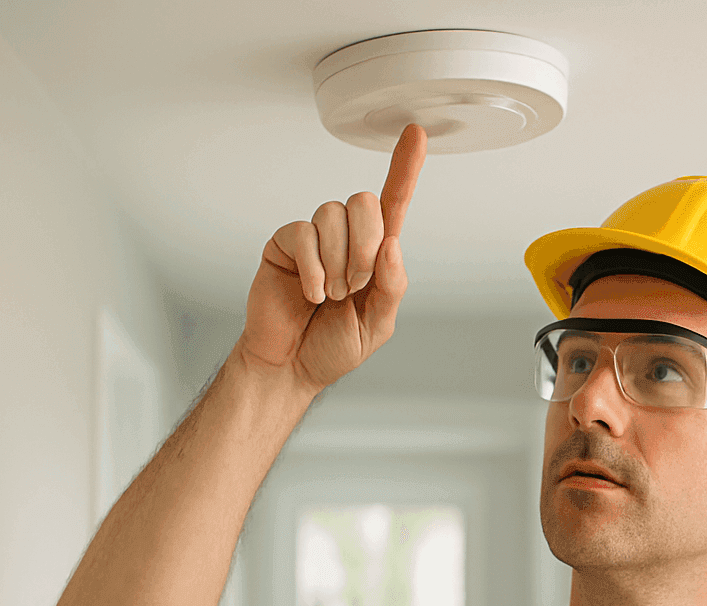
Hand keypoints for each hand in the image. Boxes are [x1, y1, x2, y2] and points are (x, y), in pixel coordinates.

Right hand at [236, 124, 427, 392]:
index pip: (394, 204)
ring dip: (338, 262)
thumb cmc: (332, 346)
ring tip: (333, 295)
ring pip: (332, 216)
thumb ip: (391, 286)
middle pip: (364, 202)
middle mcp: (346, 239)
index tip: (416, 134)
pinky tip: (312, 293)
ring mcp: (315, 240)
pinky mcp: (285, 245)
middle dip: (365, 245)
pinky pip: (303, 235)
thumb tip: (392, 244)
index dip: (405, 168)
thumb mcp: (377, 325)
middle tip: (357, 284)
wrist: (290, 366)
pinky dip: (313, 269)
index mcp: (376, 255)